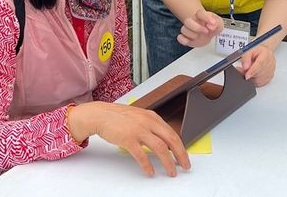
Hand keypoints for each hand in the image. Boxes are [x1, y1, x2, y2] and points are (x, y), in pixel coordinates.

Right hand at [68, 102, 190, 176]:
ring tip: (171, 172)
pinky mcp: (128, 139)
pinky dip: (148, 165)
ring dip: (168, 162)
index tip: (184, 157)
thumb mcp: (139, 117)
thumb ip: (151, 126)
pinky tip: (150, 172)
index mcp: (152, 117)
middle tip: (184, 166)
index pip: (172, 133)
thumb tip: (164, 140)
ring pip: (160, 148)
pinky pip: (141, 155)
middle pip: (171, 140)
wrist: (101, 115)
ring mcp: (138, 130)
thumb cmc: (119, 117)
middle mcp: (148, 122)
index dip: (181, 147)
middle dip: (181, 155)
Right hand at [177, 9, 223, 47]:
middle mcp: (193, 21)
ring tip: (199, 37)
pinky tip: (190, 40)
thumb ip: (218, 24)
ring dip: (192, 35)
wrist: (208, 34)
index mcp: (201, 16)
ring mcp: (189, 29)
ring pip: (183, 29)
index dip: (206, 18)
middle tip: (206, 32)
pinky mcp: (186, 38)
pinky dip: (184, 40)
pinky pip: (180, 38)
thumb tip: (212, 26)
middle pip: (188, 21)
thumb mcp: (219, 24)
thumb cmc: (212, 27)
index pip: (200, 13)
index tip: (213, 23)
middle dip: (197, 28)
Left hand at [239, 44, 275, 86]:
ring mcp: (271, 71)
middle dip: (249, 74)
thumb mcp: (248, 50)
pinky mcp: (270, 77)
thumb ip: (246, 58)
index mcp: (266, 54)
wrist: (265, 52)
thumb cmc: (257, 51)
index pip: (260, 64)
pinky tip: (253, 75)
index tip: (246, 75)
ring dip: (252, 78)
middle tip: (242, 71)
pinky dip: (255, 81)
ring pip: (259, 80)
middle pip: (259, 73)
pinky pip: (261, 83)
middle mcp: (271, 63)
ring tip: (248, 71)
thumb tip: (245, 67)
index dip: (252, 71)